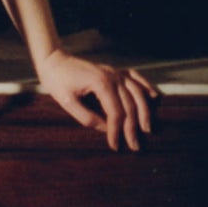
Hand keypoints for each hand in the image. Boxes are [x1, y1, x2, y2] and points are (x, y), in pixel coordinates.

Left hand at [35, 48, 156, 150]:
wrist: (54, 61)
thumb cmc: (57, 81)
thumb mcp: (67, 102)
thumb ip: (87, 117)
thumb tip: (105, 129)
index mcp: (101, 83)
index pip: (115, 112)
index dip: (116, 131)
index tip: (115, 146)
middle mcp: (113, 76)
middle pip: (129, 105)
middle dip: (132, 127)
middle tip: (134, 145)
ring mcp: (115, 72)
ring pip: (136, 93)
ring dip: (144, 111)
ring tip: (147, 128)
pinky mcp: (114, 70)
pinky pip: (135, 77)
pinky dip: (145, 86)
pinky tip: (153, 97)